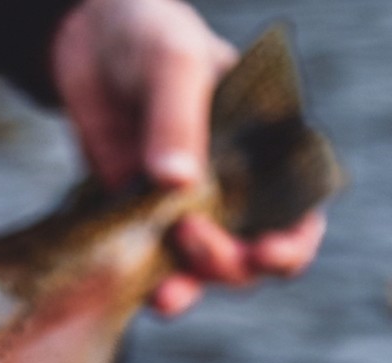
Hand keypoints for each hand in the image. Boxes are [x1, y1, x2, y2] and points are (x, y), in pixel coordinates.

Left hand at [51, 0, 325, 314]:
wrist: (91, 45)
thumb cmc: (151, 39)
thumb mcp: (172, 61)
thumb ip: (178, 116)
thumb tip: (178, 181)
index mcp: (266, 149)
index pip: (300, 211)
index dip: (293, 243)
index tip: (266, 250)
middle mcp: (235, 191)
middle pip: (253, 256)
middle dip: (232, 265)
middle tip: (191, 235)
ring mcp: (190, 213)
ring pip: (206, 273)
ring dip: (193, 286)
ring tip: (166, 288)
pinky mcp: (146, 227)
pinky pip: (156, 271)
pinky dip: (153, 288)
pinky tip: (144, 295)